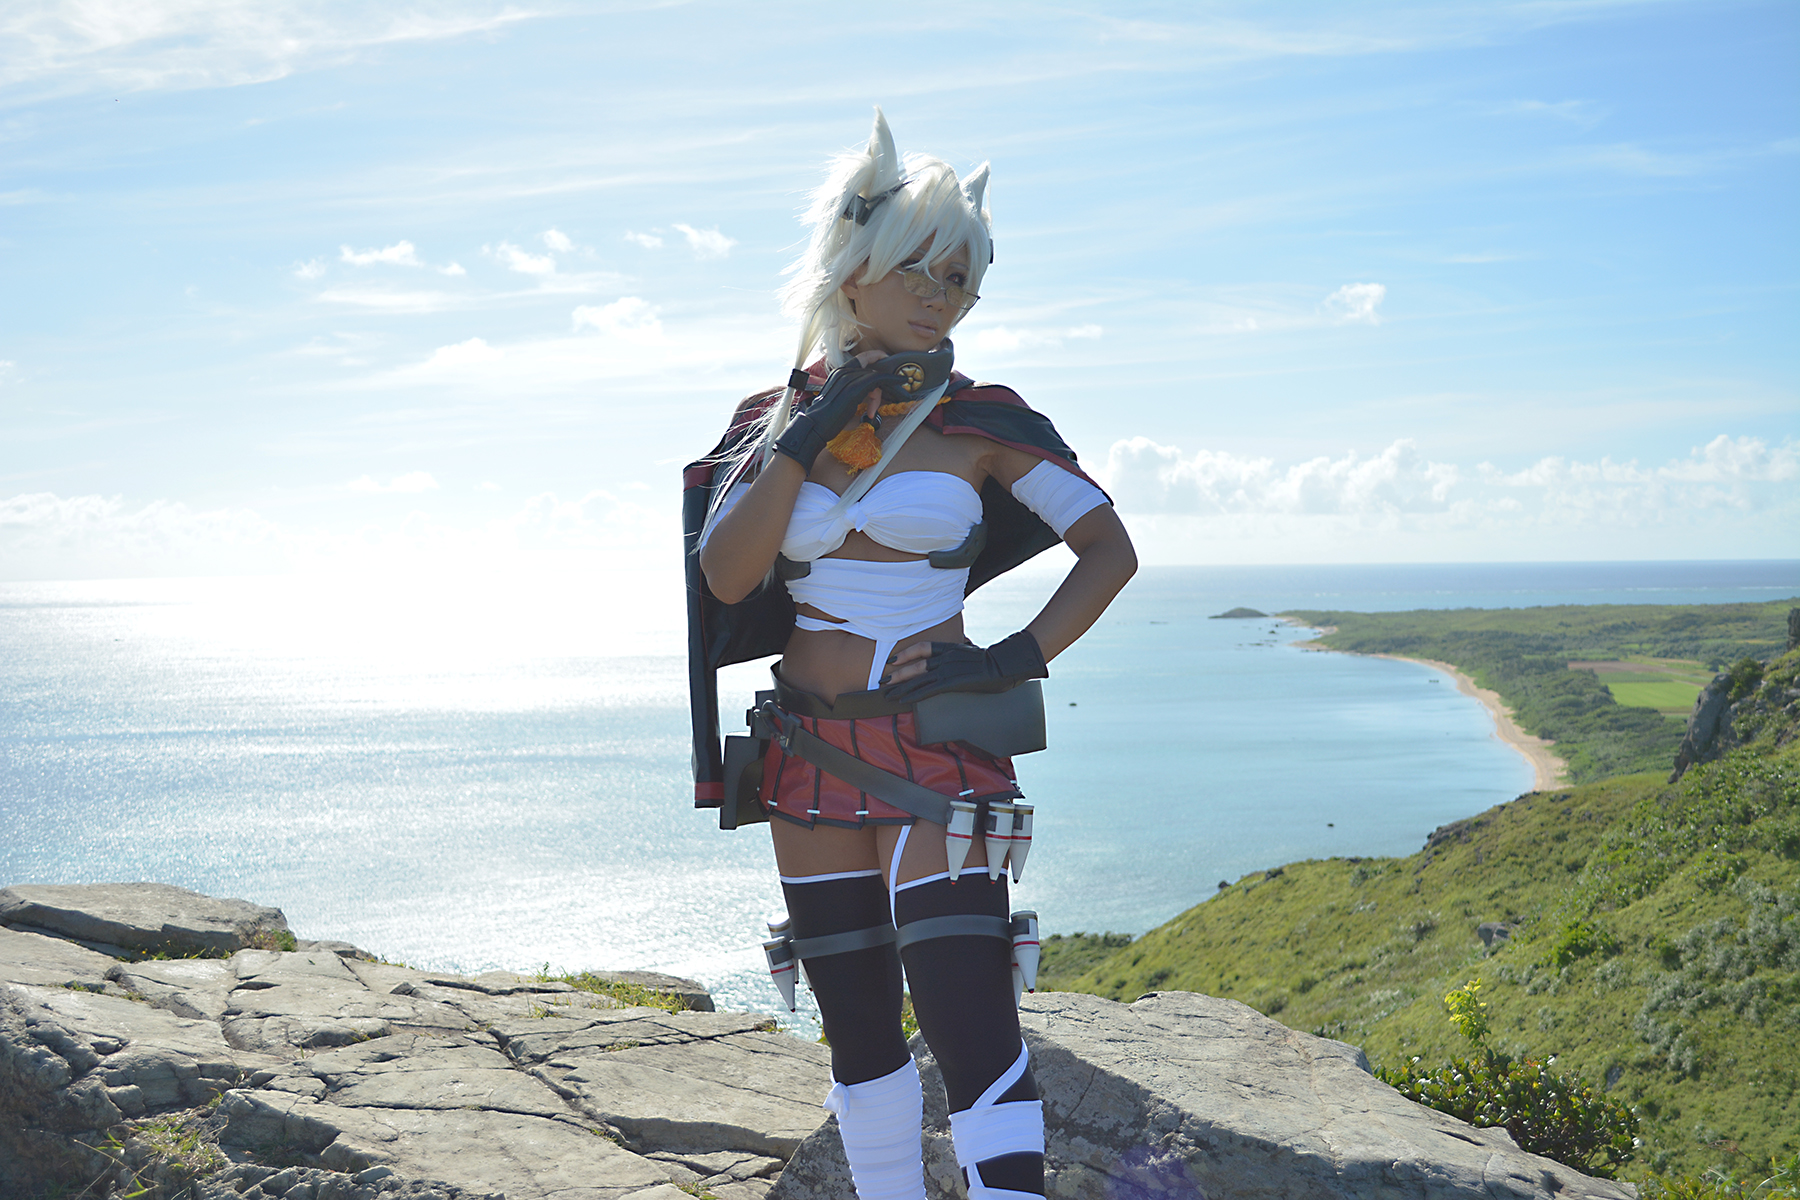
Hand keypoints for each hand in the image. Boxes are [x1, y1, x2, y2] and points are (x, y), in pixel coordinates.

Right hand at [772, 360, 897, 471]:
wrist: (815, 427)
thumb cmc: (825, 418)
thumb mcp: (838, 399)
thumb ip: (850, 392)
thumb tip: (866, 393)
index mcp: (837, 373)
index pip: (860, 359)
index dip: (875, 357)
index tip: (886, 359)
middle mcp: (842, 372)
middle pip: (870, 369)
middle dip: (881, 381)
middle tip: (888, 391)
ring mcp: (848, 379)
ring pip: (874, 376)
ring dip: (881, 392)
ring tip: (872, 410)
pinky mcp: (854, 389)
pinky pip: (877, 379)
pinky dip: (890, 380)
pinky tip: (899, 382)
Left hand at [880, 630, 1047, 701]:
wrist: (1005, 663)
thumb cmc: (994, 661)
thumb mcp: (974, 654)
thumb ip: (961, 656)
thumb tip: (958, 661)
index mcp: (950, 647)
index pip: (922, 647)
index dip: (906, 653)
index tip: (893, 660)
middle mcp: (946, 656)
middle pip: (915, 663)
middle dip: (896, 673)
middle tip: (882, 680)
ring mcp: (948, 669)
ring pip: (918, 677)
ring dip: (900, 686)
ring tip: (887, 693)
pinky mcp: (952, 682)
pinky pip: (928, 689)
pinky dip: (914, 694)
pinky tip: (904, 700)